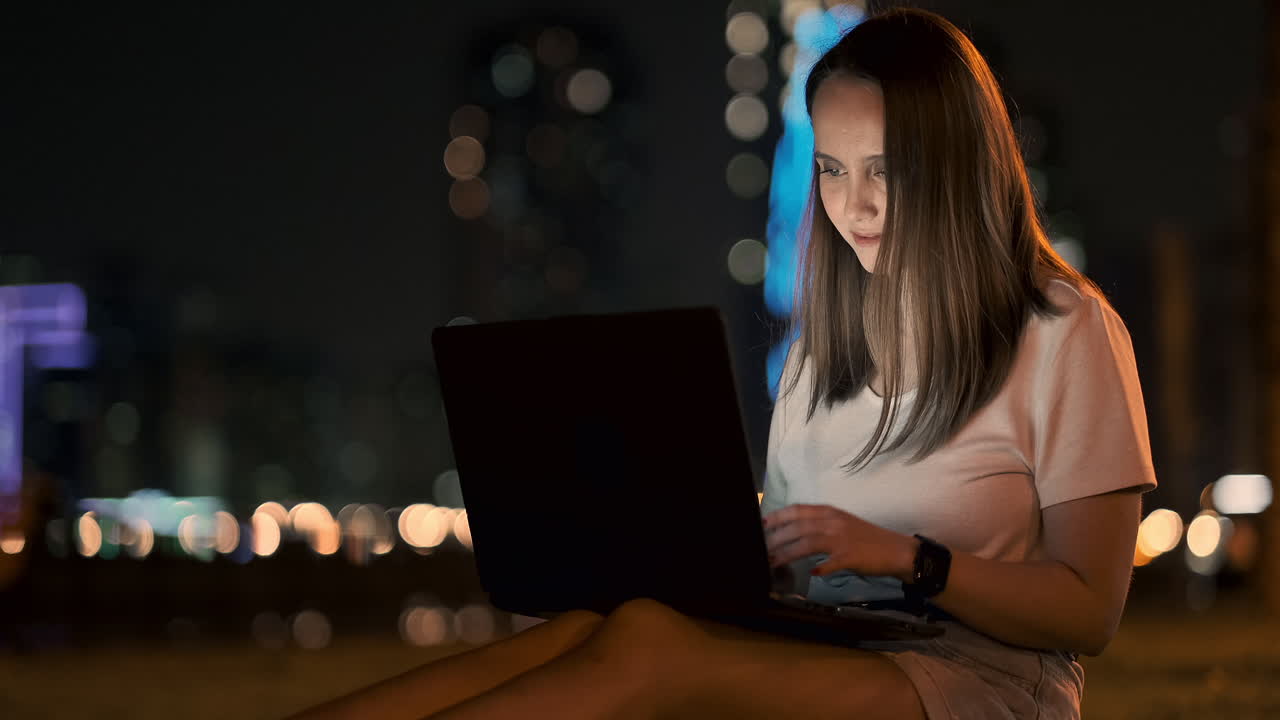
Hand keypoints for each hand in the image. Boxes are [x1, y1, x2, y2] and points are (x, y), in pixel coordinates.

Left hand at [763, 504, 916, 581]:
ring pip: (808, 543)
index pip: (798, 510)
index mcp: (830, 512)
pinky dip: (819, 568)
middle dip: (776, 538)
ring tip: (773, 562)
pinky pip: (830, 563)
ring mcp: (842, 539)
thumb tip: (793, 532)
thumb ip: (820, 525)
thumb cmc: (866, 538)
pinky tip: (810, 572)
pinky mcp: (850, 556)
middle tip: (761, 548)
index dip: (778, 517)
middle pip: (798, 527)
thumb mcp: (841, 524)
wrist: (896, 550)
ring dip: (788, 553)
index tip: (762, 524)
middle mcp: (833, 522)